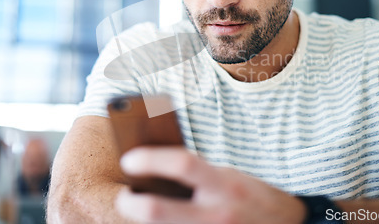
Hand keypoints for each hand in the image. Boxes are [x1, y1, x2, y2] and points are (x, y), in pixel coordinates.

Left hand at [115, 147, 306, 223]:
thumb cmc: (255, 197)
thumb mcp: (230, 177)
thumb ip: (198, 175)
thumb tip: (158, 169)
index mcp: (224, 184)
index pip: (182, 163)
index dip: (150, 159)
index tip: (128, 159)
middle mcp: (218, 213)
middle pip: (157, 210)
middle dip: (129, 204)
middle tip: (123, 197)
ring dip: (144, 220)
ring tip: (140, 209)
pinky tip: (163, 221)